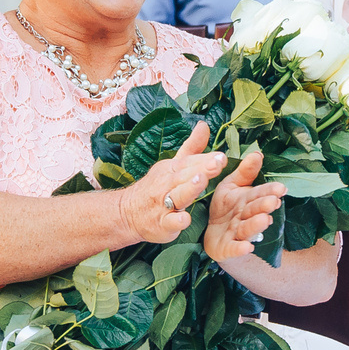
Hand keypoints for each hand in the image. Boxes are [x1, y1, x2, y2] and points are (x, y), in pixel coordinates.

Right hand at [116, 121, 230, 245]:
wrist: (127, 213)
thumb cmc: (156, 187)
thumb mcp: (172, 165)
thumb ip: (191, 147)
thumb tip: (204, 125)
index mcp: (172, 169)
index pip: (190, 162)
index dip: (206, 159)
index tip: (222, 156)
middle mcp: (167, 185)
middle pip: (185, 175)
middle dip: (202, 168)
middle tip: (218, 163)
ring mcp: (163, 205)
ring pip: (178, 196)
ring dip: (189, 188)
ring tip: (201, 180)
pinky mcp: (162, 224)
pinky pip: (169, 222)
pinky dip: (177, 220)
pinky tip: (185, 218)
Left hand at [200, 147, 286, 263]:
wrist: (214, 234)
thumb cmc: (225, 207)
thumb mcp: (231, 186)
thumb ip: (244, 172)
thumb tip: (258, 153)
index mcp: (247, 200)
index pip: (259, 194)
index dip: (269, 191)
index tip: (281, 188)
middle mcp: (245, 217)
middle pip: (255, 210)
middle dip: (264, 206)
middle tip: (273, 202)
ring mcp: (237, 234)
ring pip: (247, 228)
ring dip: (256, 225)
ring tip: (265, 220)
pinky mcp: (227, 248)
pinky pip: (234, 248)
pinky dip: (240, 249)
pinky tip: (248, 248)